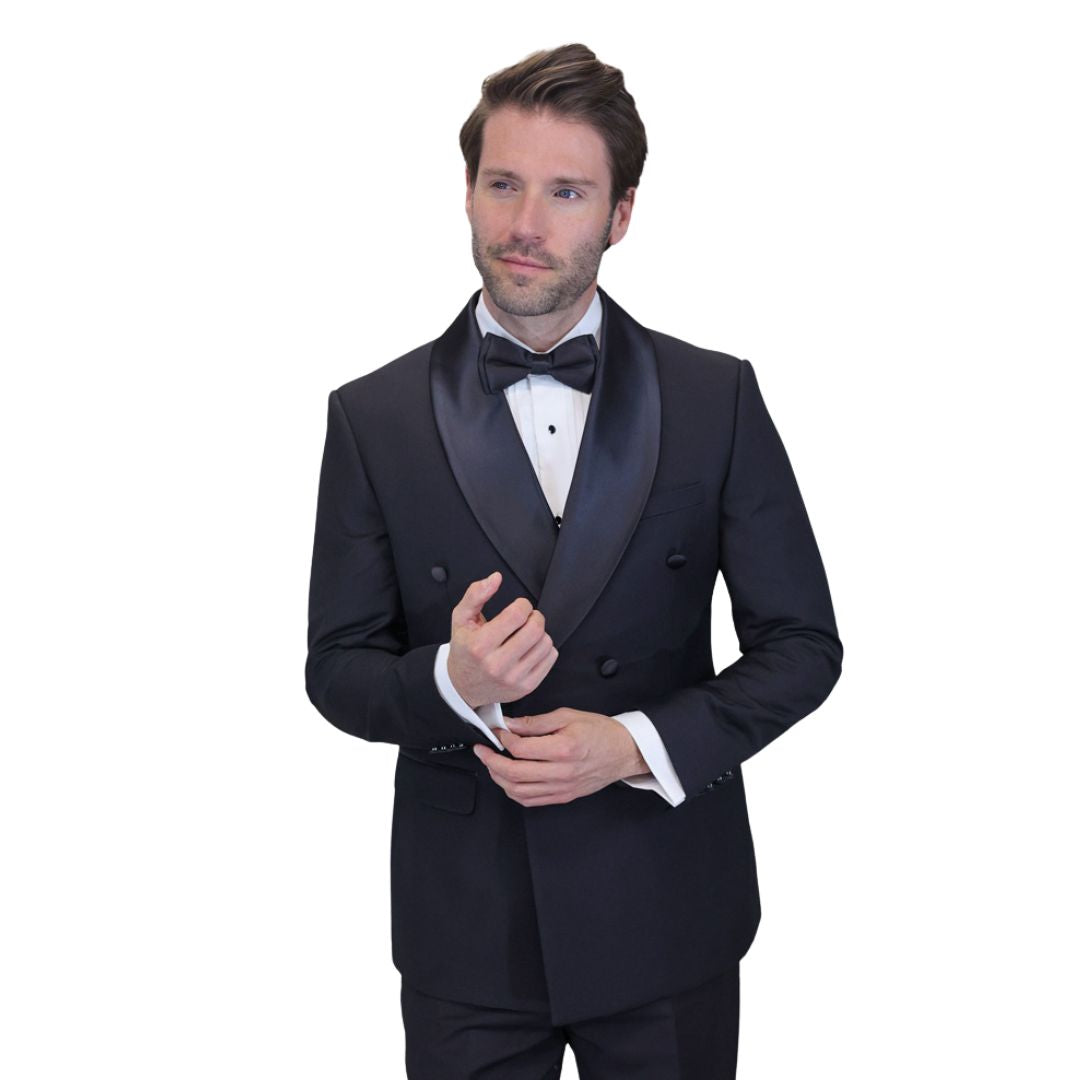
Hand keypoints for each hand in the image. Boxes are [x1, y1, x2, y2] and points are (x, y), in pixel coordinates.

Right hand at [446, 571, 558, 707]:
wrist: (463, 686)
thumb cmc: (464, 648)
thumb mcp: (461, 618)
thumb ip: (475, 594)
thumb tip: (496, 577)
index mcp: (480, 646)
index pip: (516, 615)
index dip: (523, 604)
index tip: (519, 606)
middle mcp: (497, 665)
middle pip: (534, 630)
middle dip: (535, 617)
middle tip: (528, 617)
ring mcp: (514, 679)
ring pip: (545, 643)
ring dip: (540, 632)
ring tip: (527, 633)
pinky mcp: (526, 687)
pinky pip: (550, 658)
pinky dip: (545, 648)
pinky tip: (531, 647)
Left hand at [473, 708, 648, 806]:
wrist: (623, 752)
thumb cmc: (600, 732)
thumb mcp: (568, 716)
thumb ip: (536, 723)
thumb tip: (510, 725)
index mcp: (563, 749)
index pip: (521, 749)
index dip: (503, 739)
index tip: (497, 731)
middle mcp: (561, 772)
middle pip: (514, 773)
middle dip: (491, 761)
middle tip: (482, 750)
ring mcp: (561, 788)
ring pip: (518, 791)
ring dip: (499, 778)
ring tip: (492, 764)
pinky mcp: (562, 796)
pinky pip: (531, 800)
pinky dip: (514, 791)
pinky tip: (508, 780)